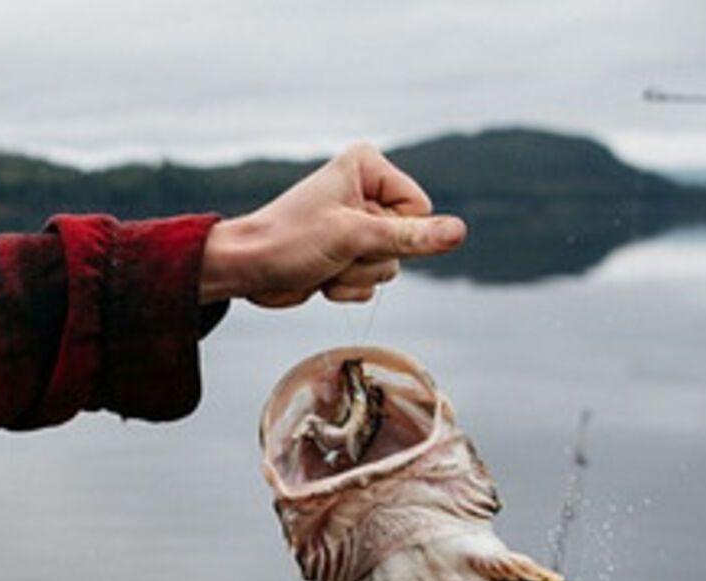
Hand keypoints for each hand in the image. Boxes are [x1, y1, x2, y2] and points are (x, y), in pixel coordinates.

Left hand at [199, 143, 465, 307]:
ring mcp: (358, 226)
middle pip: (406, 240)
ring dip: (356, 276)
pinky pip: (372, 283)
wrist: (246, 270)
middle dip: (369, 258)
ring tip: (324, 263)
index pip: (419, 208)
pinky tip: (320, 277)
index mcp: (368, 167)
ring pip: (390, 266)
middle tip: (333, 251)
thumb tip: (460, 232)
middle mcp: (366, 192)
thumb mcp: (353, 236)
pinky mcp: (348, 255)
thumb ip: (410, 236)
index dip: (394, 232)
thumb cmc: (287, 241)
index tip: (355, 231)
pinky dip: (347, 288)